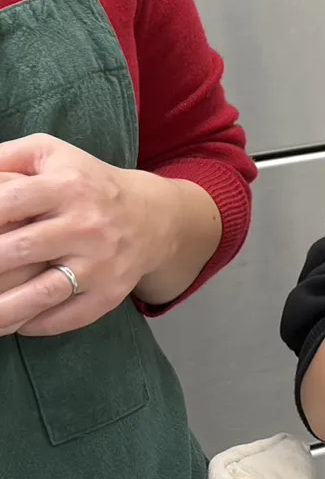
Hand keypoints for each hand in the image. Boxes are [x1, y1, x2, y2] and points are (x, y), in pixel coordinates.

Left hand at [0, 135, 182, 337]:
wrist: (155, 217)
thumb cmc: (87, 183)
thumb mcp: (51, 154)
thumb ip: (4, 158)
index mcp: (68, 186)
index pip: (9, 201)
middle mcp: (87, 225)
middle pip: (17, 250)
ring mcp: (100, 263)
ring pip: (41, 294)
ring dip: (0, 311)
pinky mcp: (109, 293)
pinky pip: (66, 317)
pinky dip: (32, 325)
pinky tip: (11, 322)